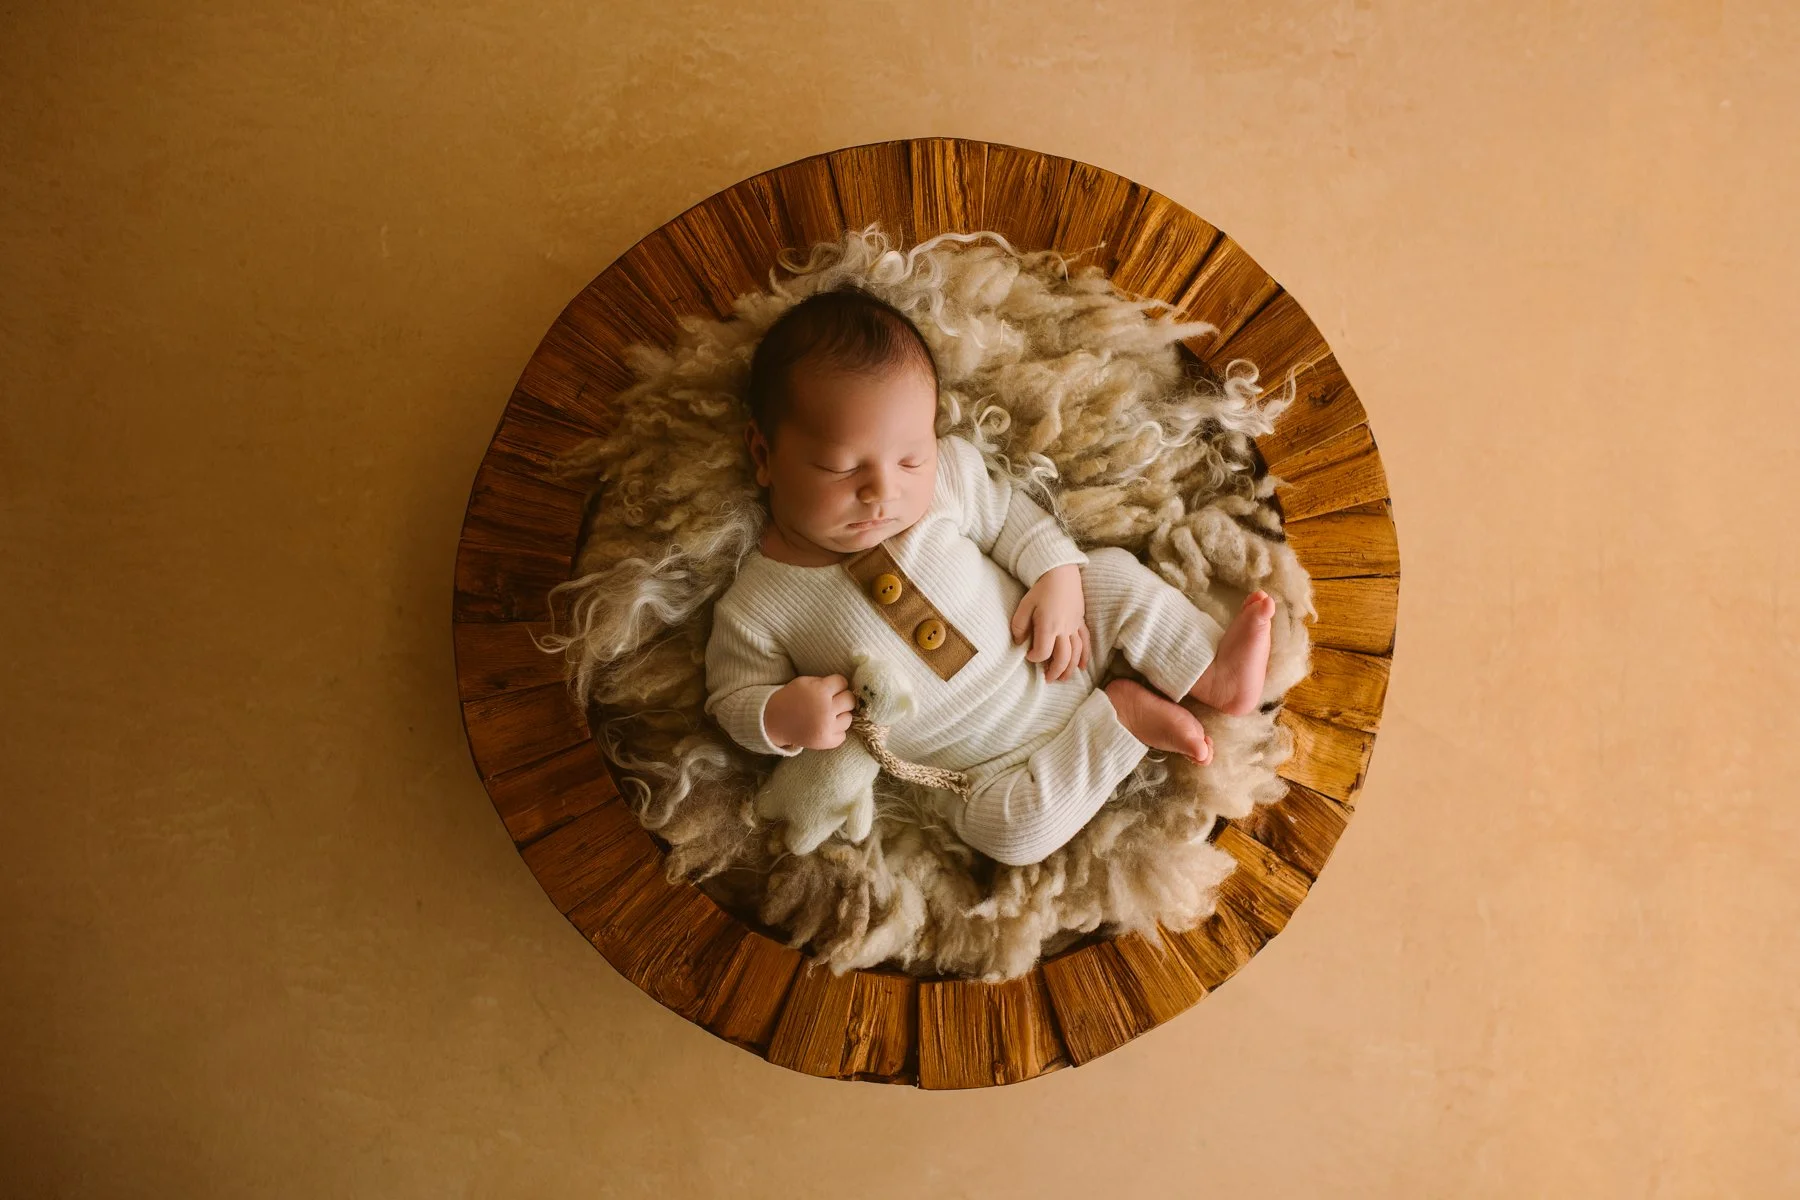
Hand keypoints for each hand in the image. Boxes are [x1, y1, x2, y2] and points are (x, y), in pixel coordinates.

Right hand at [764, 674, 853, 749]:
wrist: (773, 721)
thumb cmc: (791, 699)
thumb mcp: (804, 683)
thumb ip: (824, 682)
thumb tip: (846, 686)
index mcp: (820, 691)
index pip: (843, 682)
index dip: (838, 684)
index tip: (831, 688)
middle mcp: (825, 709)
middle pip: (850, 700)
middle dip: (842, 699)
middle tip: (832, 702)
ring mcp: (826, 727)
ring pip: (848, 718)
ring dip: (840, 716)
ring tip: (827, 716)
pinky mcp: (825, 741)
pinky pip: (842, 735)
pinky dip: (836, 732)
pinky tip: (825, 727)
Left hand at [1010, 563, 1089, 682]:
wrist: (1061, 572)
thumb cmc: (1040, 589)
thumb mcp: (1024, 605)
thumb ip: (1019, 626)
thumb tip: (1018, 643)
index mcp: (1048, 625)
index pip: (1043, 651)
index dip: (1035, 658)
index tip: (1028, 656)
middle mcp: (1064, 629)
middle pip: (1063, 658)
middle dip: (1055, 672)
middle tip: (1047, 679)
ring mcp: (1075, 626)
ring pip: (1076, 653)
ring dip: (1070, 669)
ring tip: (1063, 679)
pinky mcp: (1081, 622)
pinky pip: (1085, 642)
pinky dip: (1084, 656)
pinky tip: (1081, 666)